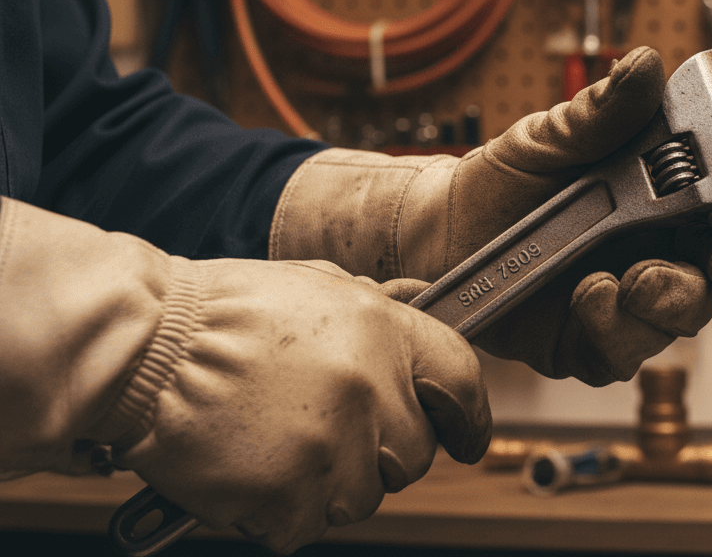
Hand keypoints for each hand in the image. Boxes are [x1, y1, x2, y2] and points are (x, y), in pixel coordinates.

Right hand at [116, 260, 490, 551]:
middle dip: (380, 454)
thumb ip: (376, 308)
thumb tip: (419, 307)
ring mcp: (332, 446)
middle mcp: (370, 389)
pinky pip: (307, 526)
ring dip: (327, 486)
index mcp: (384, 331)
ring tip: (276, 446)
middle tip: (329, 436)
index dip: (469, 417)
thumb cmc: (219, 313)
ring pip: (362, 498)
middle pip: (415, 456)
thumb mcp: (315, 286)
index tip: (466, 437)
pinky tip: (250, 472)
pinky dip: (279, 512)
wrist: (143, 347)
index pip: (463, 382)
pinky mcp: (290, 494)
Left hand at [436, 47, 711, 383]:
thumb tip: (645, 64)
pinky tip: (588, 296)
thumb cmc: (507, 179)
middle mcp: (664, 249)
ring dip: (673, 297)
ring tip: (633, 277)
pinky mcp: (595, 344)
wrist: (440, 232)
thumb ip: (601, 111)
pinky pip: (625, 351)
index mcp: (672, 196)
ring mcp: (633, 300)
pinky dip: (614, 325)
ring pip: (686, 315)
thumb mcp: (551, 136)